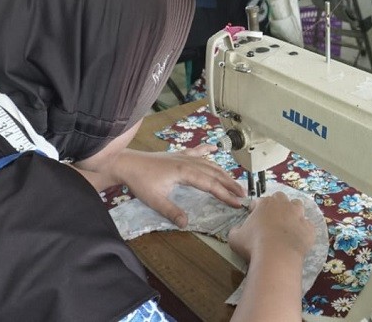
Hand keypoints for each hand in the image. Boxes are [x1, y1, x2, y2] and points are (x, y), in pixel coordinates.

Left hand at [109, 145, 244, 226]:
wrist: (127, 164)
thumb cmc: (140, 181)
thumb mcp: (155, 200)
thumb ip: (172, 212)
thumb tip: (186, 223)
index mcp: (185, 172)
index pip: (211, 185)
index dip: (225, 194)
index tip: (237, 203)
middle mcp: (188, 162)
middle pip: (215, 173)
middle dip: (230, 184)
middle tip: (243, 194)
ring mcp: (184, 156)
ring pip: (209, 163)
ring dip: (223, 172)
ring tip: (234, 181)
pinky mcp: (178, 155)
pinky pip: (197, 151)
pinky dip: (207, 150)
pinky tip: (214, 148)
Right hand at [228, 193, 314, 264]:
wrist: (277, 256)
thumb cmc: (253, 244)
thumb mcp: (235, 238)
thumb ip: (236, 230)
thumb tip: (236, 230)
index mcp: (265, 204)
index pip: (258, 201)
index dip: (254, 208)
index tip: (252, 216)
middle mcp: (283, 205)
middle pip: (280, 197)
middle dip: (276, 204)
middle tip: (271, 218)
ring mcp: (298, 215)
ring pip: (298, 205)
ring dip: (293, 212)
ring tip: (287, 223)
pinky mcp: (308, 228)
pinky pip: (307, 225)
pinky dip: (303, 230)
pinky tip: (297, 237)